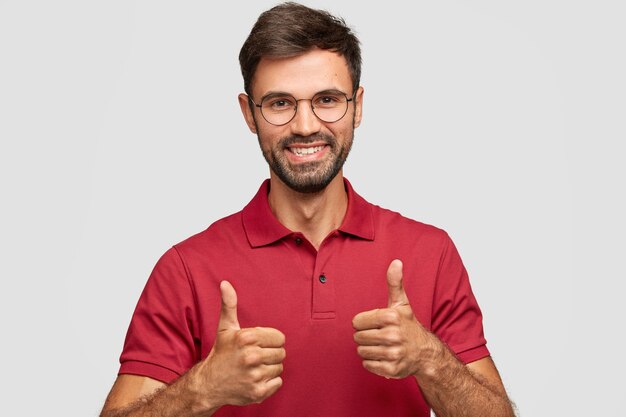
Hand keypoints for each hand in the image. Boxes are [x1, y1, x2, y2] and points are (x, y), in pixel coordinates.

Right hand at [191, 281, 285, 409]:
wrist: (208, 384)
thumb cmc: (221, 353)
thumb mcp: (226, 328)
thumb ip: (229, 305)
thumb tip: (225, 283)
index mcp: (247, 338)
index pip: (280, 338)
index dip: (270, 340)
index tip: (258, 344)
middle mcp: (251, 357)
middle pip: (281, 353)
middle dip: (270, 354)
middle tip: (255, 357)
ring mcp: (255, 376)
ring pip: (279, 367)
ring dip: (269, 368)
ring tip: (254, 368)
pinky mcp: (258, 392)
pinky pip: (278, 382)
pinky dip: (269, 382)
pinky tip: (255, 378)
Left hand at [352, 259, 433, 378]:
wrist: (425, 353)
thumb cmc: (408, 326)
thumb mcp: (401, 303)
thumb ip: (394, 283)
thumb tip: (396, 262)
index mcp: (391, 317)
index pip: (356, 322)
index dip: (364, 323)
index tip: (377, 324)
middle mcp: (392, 336)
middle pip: (357, 337)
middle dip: (365, 336)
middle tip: (379, 336)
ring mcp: (392, 353)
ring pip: (361, 352)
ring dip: (368, 350)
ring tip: (382, 346)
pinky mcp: (391, 369)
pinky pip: (367, 365)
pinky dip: (372, 362)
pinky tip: (384, 356)